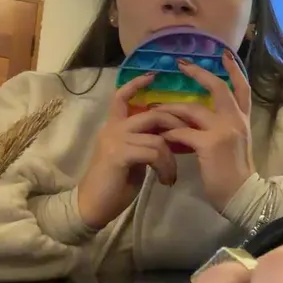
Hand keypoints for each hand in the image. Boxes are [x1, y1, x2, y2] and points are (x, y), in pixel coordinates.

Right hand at [76, 73, 185, 229]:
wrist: (93, 207)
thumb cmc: (114, 185)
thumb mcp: (133, 159)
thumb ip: (145, 143)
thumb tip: (171, 136)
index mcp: (115, 127)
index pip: (122, 97)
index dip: (137, 85)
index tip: (154, 75)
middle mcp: (113, 128)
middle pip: (153, 114)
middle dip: (177, 125)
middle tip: (190, 143)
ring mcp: (114, 139)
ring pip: (158, 137)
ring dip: (172, 158)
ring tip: (172, 175)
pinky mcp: (118, 154)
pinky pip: (154, 152)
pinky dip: (165, 166)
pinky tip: (165, 180)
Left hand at [153, 51, 253, 211]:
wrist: (242, 195)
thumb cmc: (235, 174)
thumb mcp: (234, 145)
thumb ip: (221, 129)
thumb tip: (197, 121)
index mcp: (243, 120)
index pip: (242, 88)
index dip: (233, 70)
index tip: (223, 54)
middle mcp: (236, 120)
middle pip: (218, 89)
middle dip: (199, 73)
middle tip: (182, 63)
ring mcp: (223, 131)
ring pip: (193, 110)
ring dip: (172, 108)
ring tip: (156, 108)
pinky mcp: (209, 144)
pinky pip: (182, 132)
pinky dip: (169, 133)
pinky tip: (159, 136)